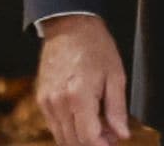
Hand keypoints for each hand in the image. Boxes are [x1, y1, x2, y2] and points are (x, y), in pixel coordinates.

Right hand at [35, 16, 129, 145]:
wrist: (70, 29)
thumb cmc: (96, 48)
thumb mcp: (116, 76)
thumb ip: (117, 109)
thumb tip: (121, 133)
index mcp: (79, 96)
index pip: (87, 137)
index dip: (102, 145)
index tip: (114, 142)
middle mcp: (58, 103)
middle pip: (72, 141)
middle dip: (92, 143)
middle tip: (110, 135)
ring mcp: (46, 102)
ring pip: (61, 136)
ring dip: (80, 138)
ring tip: (101, 126)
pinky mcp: (41, 100)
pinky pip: (54, 125)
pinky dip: (69, 128)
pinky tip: (85, 119)